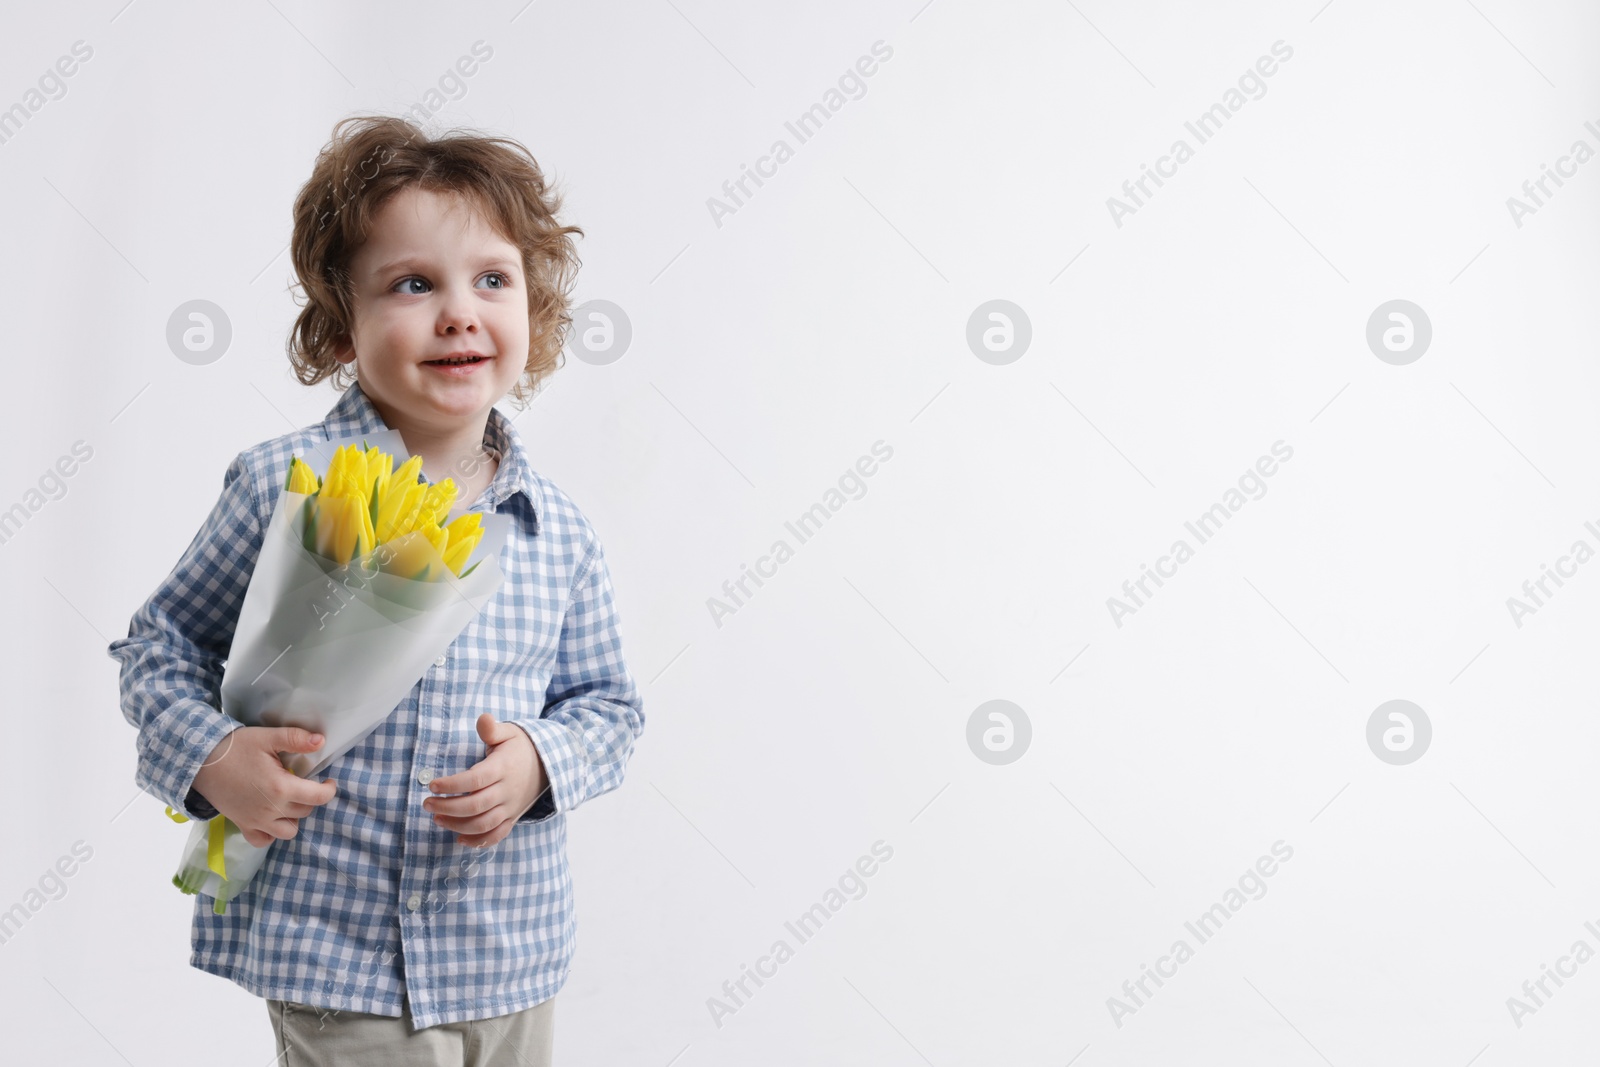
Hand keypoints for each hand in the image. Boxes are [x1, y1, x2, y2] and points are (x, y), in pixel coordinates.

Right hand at [191, 726, 337, 847]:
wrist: (201, 761)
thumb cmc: (236, 748)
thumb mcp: (268, 737)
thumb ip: (296, 739)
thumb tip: (321, 741)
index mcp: (280, 788)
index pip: (318, 798)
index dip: (329, 790)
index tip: (329, 781)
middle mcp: (270, 810)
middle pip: (305, 812)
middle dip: (309, 798)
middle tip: (303, 783)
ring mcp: (256, 821)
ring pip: (288, 831)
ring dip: (293, 818)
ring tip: (288, 800)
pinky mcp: (242, 825)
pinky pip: (263, 840)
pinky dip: (271, 834)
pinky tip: (272, 817)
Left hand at [425, 713, 547, 847]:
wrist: (548, 765)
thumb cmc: (521, 747)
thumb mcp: (509, 732)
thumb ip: (492, 729)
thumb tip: (483, 718)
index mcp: (503, 768)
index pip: (475, 780)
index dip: (452, 785)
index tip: (432, 785)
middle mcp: (507, 790)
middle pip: (476, 806)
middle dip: (448, 807)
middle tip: (427, 804)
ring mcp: (510, 807)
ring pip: (483, 824)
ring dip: (458, 825)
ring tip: (437, 819)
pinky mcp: (512, 817)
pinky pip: (497, 835)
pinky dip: (479, 842)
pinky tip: (459, 839)